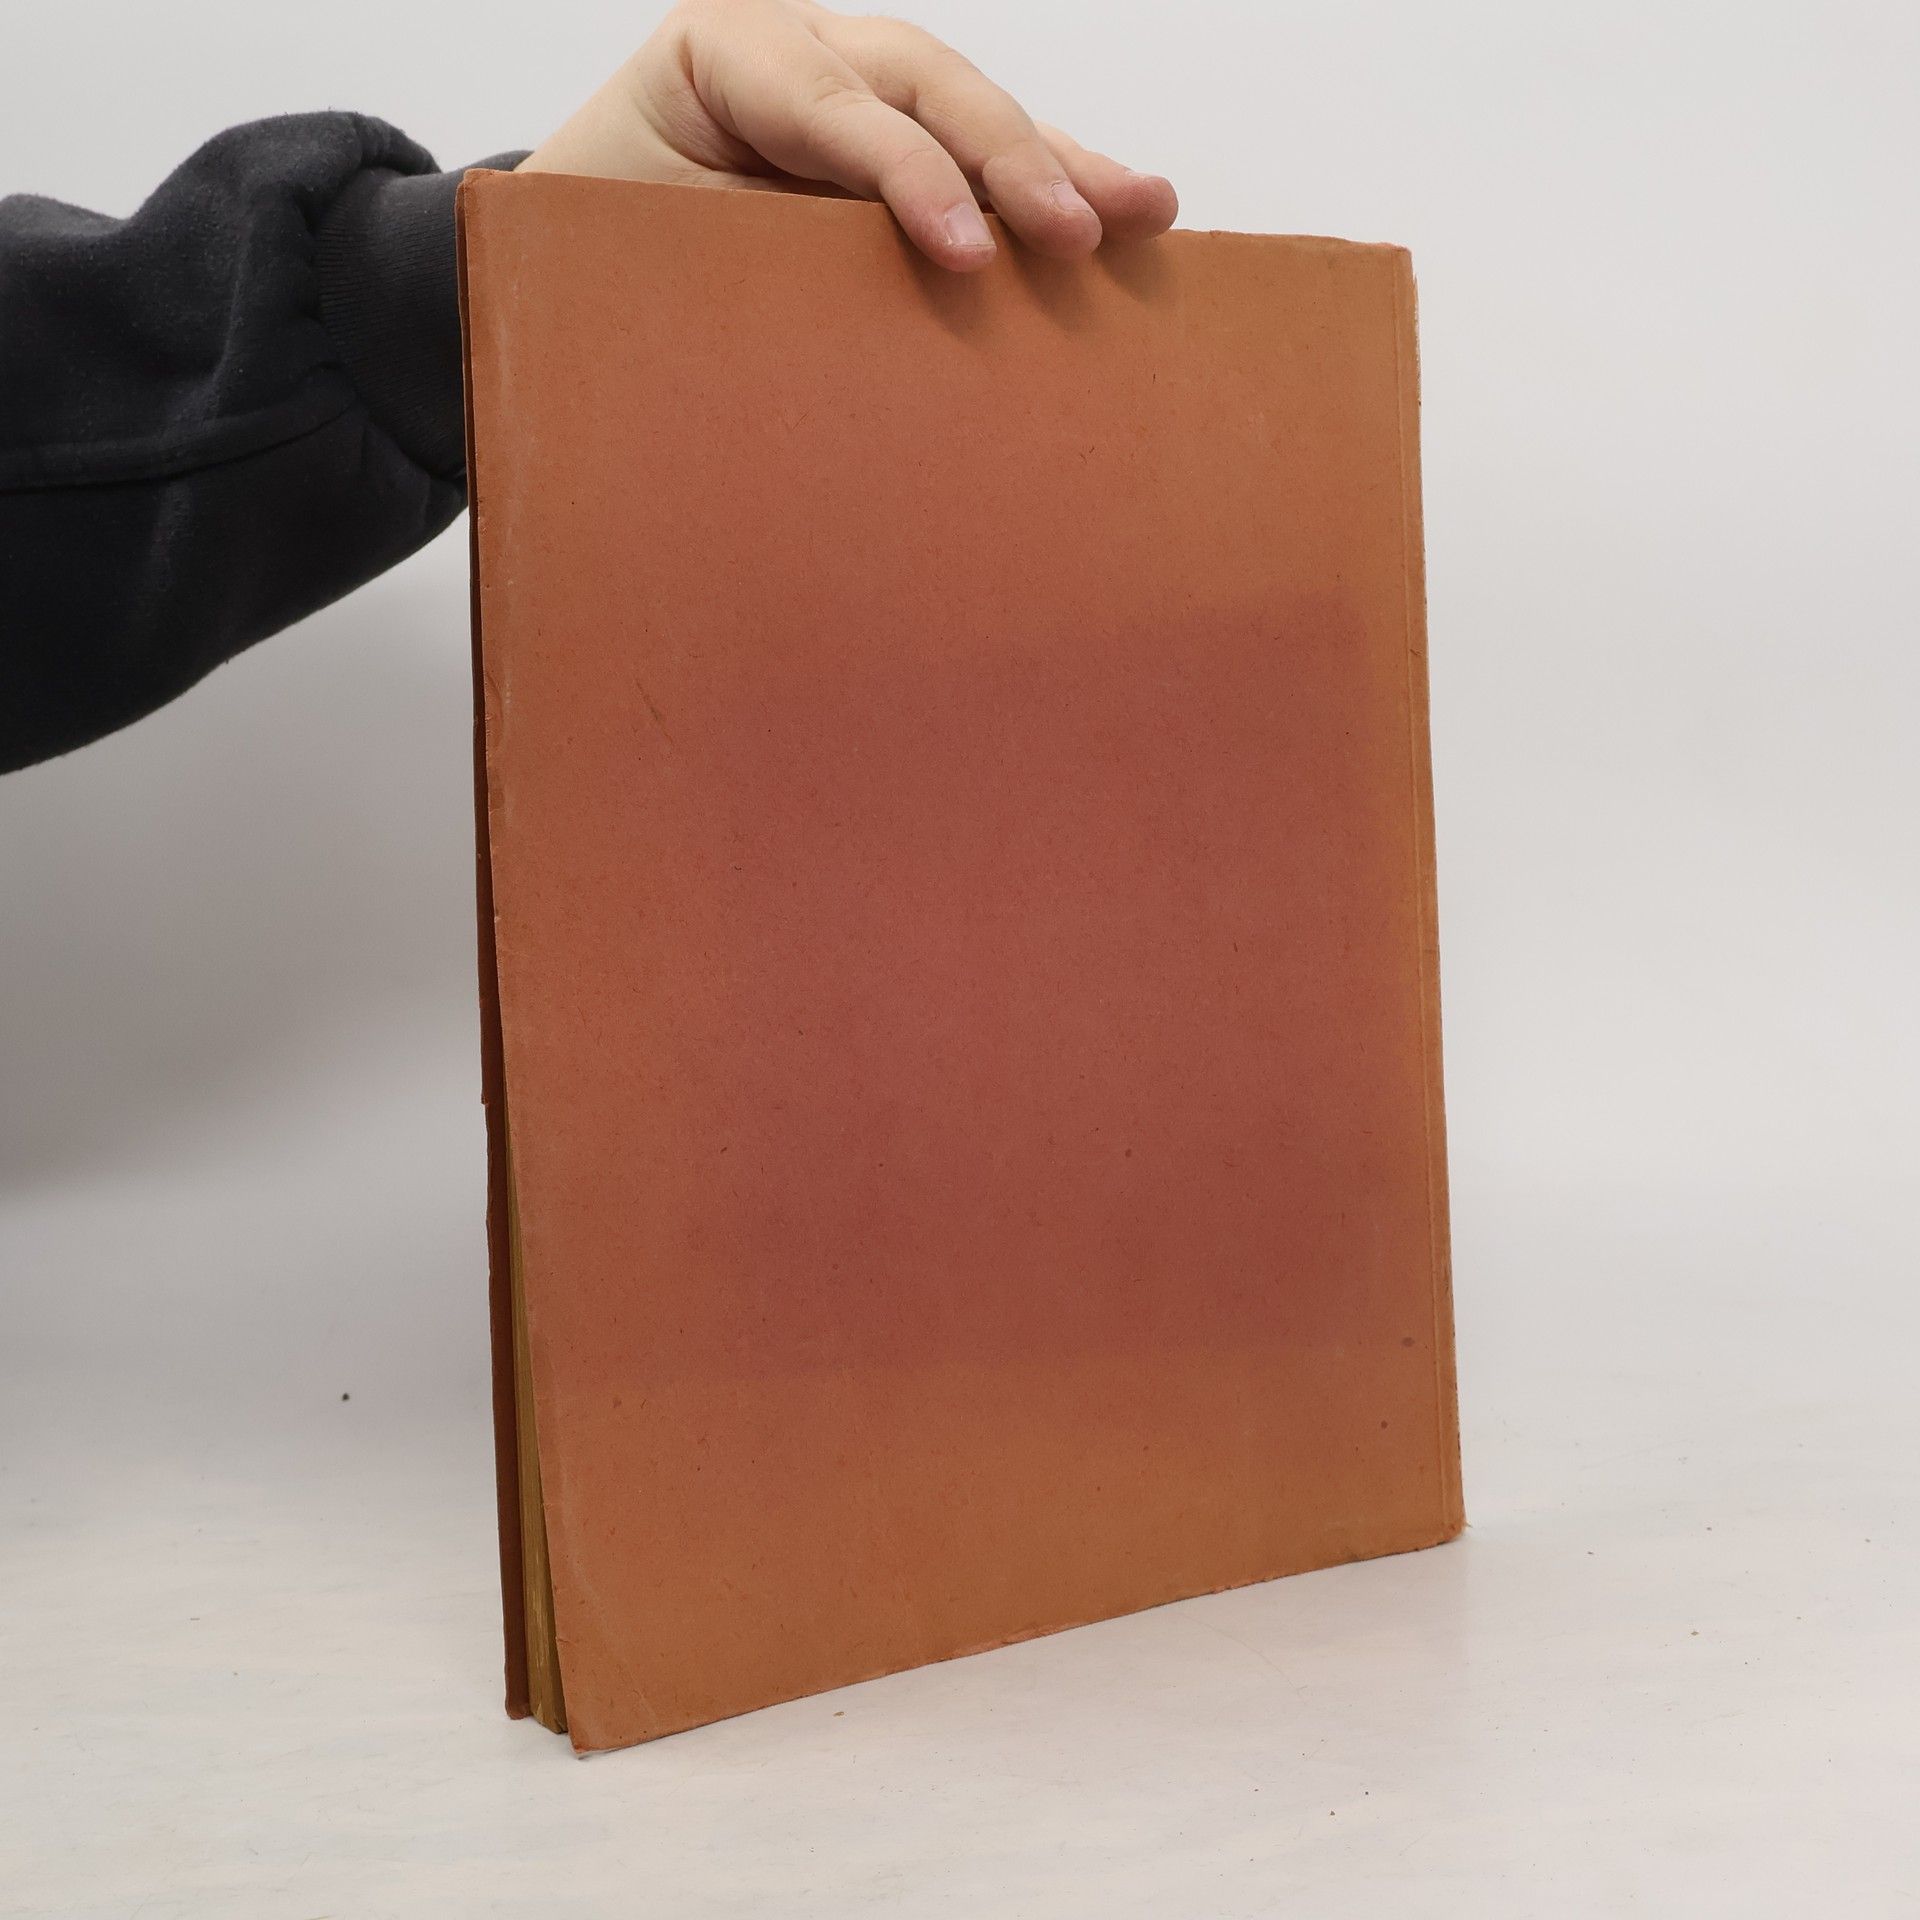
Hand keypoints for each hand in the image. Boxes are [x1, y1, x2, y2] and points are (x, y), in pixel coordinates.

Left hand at [519, 0, 1178, 270]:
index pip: (833, 108)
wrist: (569, 252)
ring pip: (969, 109)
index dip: (909, 177)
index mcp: (721, 55)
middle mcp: (800, 50)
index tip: (967, 255)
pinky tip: (1121, 210)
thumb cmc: (602, 254)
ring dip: (1062, 162)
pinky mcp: (891, 138)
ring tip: (1147, 210)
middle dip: (1012, 158)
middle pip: (926, 83)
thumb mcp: (655, 254)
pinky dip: (1045, 183)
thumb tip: (872, 330)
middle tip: (1079, 231)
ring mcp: (854, 84)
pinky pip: (975, 154)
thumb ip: (753, 261)